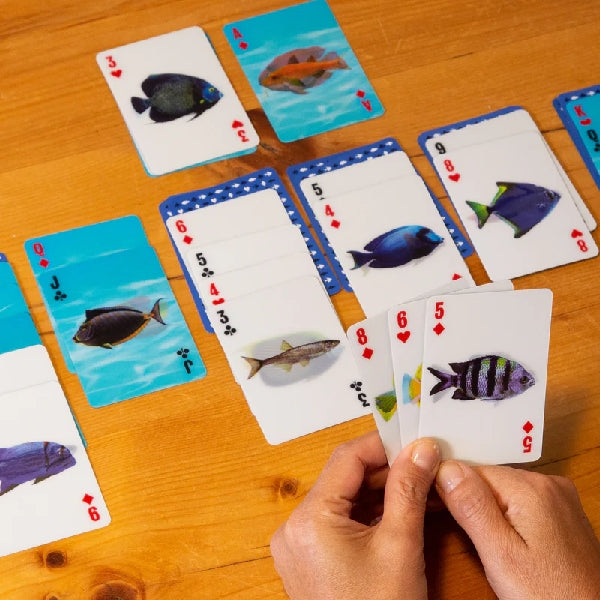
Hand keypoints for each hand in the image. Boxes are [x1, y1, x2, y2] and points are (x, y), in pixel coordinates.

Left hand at [270, 432, 439, 599]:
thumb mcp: (400, 546)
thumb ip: (409, 489)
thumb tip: (422, 448)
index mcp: (309, 519)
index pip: (347, 458)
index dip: (383, 444)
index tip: (414, 440)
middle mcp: (294, 527)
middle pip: (343, 478)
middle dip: (385, 469)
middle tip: (423, 464)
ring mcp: (298, 544)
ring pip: (343, 499)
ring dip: (378, 491)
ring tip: (417, 486)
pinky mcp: (308, 557)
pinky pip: (338, 520)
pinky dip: (366, 513)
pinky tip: (397, 511)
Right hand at [436, 461, 599, 599]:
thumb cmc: (552, 597)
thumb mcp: (501, 555)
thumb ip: (472, 507)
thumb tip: (446, 468)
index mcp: (532, 488)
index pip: (470, 470)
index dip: (450, 491)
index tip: (439, 514)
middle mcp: (549, 485)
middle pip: (488, 480)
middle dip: (471, 504)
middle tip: (474, 541)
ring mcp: (559, 499)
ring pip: (503, 492)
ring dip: (489, 513)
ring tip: (494, 549)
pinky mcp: (562, 515)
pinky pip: (522, 503)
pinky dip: (509, 519)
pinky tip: (511, 545)